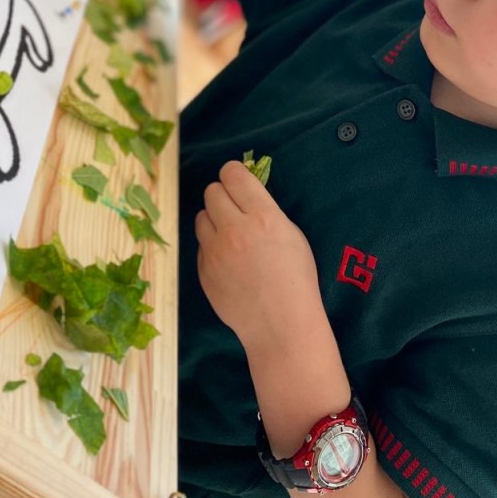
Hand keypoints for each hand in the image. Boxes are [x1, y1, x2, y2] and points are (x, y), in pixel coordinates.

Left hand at [195, 161, 322, 353]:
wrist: (280, 325)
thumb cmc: (296, 279)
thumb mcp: (292, 234)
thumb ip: (266, 211)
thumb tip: (246, 195)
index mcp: (262, 216)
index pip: (233, 175)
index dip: (233, 173)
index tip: (236, 178)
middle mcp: (235, 229)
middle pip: (212, 192)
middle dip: (222, 195)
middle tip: (233, 208)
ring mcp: (215, 251)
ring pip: (201, 217)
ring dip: (213, 220)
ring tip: (228, 234)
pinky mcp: (203, 271)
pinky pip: (200, 246)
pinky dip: (211, 247)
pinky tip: (227, 261)